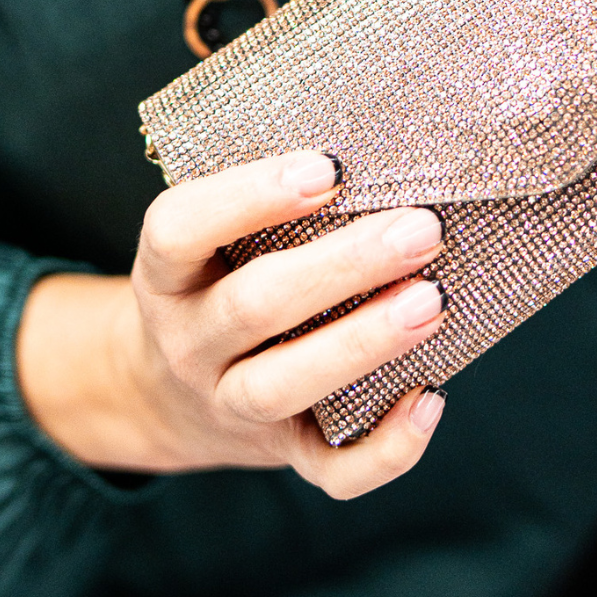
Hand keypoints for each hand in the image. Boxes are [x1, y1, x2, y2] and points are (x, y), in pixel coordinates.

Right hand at [16, 152, 446, 498]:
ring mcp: (229, 404)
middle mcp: (188, 342)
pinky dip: (386, 448)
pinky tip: (431, 397)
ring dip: (362, 342)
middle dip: (342, 266)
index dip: (248, 197)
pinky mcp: (282, 453)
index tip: (327, 168)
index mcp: (166, 275)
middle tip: (420, 228)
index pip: (181, 229)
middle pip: (253, 306)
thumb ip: (261, 194)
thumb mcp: (205, 240)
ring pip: (283, 385)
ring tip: (431, 300)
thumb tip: (366, 125)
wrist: (165, 394)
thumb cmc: (216, 281)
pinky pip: (330, 470)